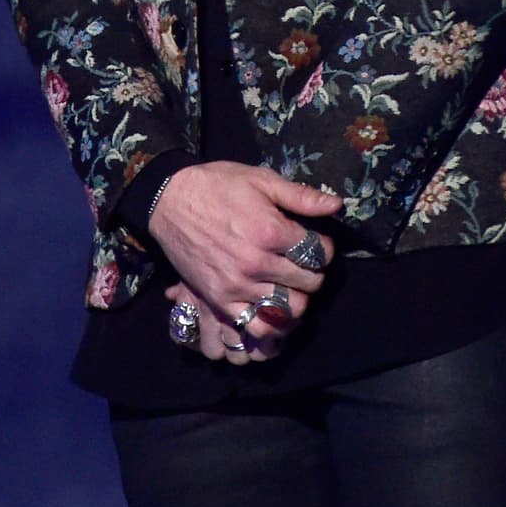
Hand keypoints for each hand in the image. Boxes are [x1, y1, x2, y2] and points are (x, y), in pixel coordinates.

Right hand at [150, 161, 340, 352]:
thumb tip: (336, 205)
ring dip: (297, 301)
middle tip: (303, 263)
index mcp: (271, 230)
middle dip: (313, 273)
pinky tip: (272, 308)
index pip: (320, 252)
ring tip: (289, 286)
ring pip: (290, 311)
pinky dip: (271, 324)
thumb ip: (300, 195)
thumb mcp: (260, 179)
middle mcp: (257, 263)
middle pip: (310, 284)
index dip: (324, 246)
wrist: (169, 200)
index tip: (315, 241)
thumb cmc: (217, 185)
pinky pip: (256, 328)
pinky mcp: (220, 301)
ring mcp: (237, 286)